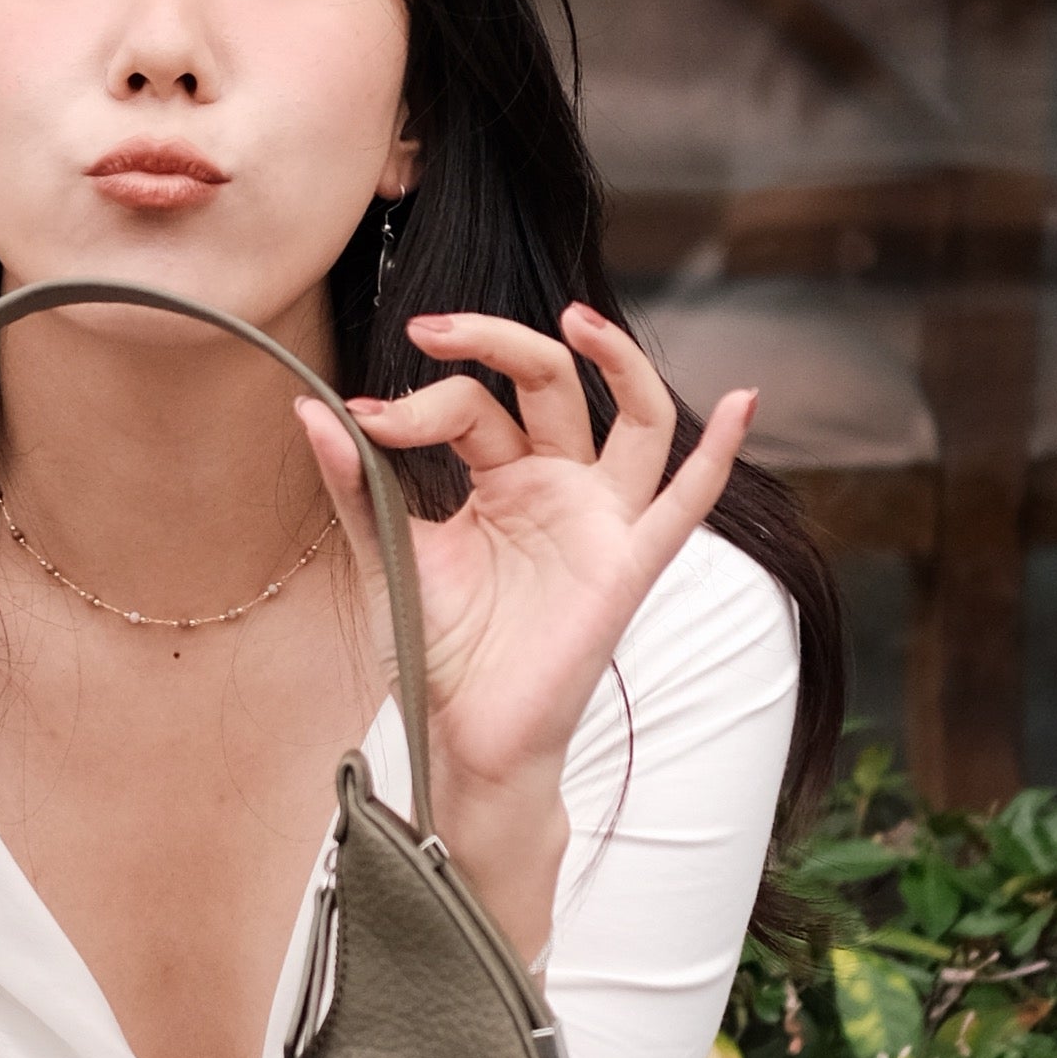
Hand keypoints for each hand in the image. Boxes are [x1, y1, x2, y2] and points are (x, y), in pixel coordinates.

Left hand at [295, 302, 755, 961]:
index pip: (472, 407)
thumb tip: (309, 407)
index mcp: (501, 476)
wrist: (462, 735)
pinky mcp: (628, 564)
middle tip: (432, 329)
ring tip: (577, 322)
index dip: (418, 404)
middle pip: (549, 384)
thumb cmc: (436, 651)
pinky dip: (722, 454)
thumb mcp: (387, 554)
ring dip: (618, 361)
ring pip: (635, 419)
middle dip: (495, 344)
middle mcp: (557, 485)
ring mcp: (599, 520)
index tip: (361, 421)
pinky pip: (687, 503)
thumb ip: (357, 484)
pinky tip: (747, 403)